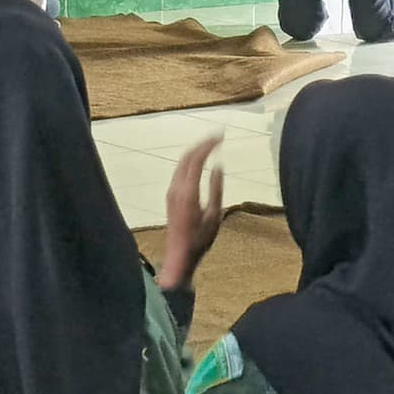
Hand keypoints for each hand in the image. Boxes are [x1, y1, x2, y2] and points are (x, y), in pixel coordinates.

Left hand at [155, 135, 228, 291]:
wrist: (179, 256)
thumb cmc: (200, 240)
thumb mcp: (215, 215)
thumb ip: (216, 188)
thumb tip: (218, 166)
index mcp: (188, 191)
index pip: (196, 158)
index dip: (209, 144)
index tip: (222, 137)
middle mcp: (176, 188)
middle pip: (187, 156)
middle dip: (202, 143)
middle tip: (219, 136)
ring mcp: (171, 191)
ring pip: (182, 162)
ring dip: (196, 151)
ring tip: (212, 145)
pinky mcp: (171, 196)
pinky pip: (180, 171)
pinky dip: (191, 161)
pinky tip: (201, 161)